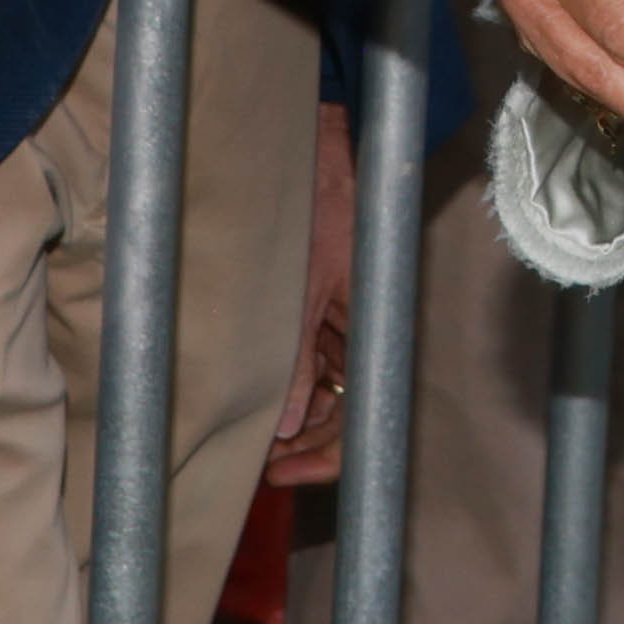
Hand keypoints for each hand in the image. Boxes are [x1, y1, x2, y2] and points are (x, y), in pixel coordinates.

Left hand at [263, 95, 353, 488]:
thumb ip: (297, 359)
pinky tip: (257, 395)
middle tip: (256, 458)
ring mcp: (344, 324)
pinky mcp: (325, 308)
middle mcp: (364, 336)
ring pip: (324, 391)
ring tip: (249, 431)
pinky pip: (312, 360)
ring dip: (292, 414)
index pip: (362, 421)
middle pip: (342, 414)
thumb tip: (288, 423)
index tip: (282, 472)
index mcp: (373, 333)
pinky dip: (288, 381)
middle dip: (302, 441)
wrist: (316, 151)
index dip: (326, 458)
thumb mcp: (304, 290)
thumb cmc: (321, 208)